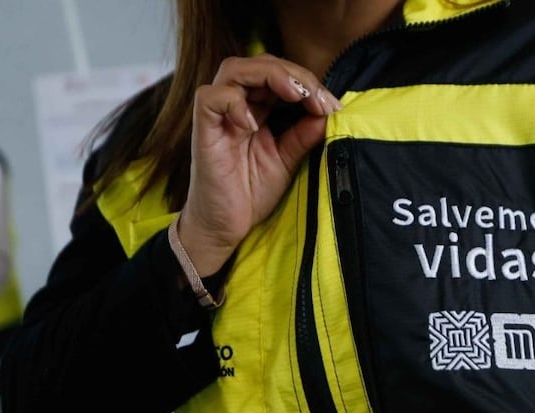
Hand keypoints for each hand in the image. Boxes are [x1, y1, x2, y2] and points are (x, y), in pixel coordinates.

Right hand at [177, 54, 341, 274]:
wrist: (224, 227)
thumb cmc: (250, 193)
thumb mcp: (287, 160)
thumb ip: (304, 135)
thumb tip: (329, 112)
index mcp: (256, 108)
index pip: (280, 75)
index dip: (307, 82)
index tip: (332, 106)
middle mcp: (236, 106)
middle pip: (260, 63)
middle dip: (295, 75)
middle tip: (319, 98)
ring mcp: (218, 116)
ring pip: (234, 69)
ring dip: (270, 76)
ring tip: (295, 96)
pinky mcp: (202, 130)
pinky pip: (211, 98)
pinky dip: (234, 102)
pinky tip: (254, 124)